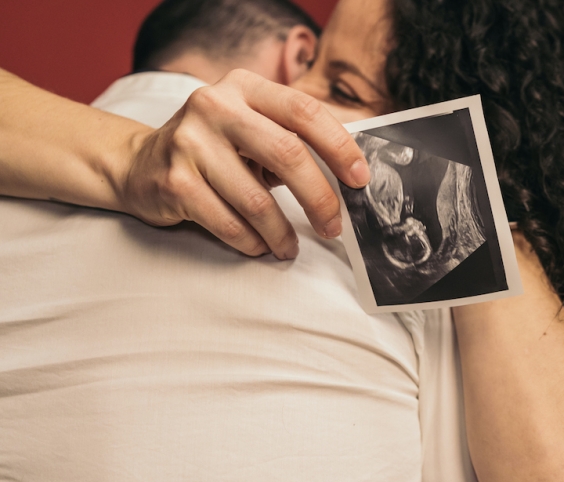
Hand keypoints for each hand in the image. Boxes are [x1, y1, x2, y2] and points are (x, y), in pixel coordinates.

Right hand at [120, 69, 369, 258]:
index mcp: (244, 87)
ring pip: (257, 199)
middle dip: (319, 198)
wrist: (138, 163)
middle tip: (333, 226)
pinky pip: (228, 222)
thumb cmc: (214, 148)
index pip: (304, 111)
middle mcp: (215, 106)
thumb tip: (353, 171)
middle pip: (287, 154)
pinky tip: (259, 246)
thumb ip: (294, 138)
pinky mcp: (174, 181)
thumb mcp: (252, 127)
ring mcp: (190, 142)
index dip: (340, 146)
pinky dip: (250, 241)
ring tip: (289, 247)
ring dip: (281, 232)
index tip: (360, 179)